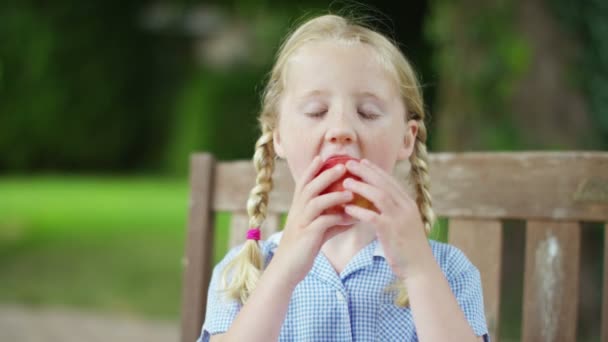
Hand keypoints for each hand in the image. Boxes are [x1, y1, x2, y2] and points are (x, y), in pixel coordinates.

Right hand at [272, 156, 354, 286]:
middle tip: (343, 166)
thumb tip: (351, 216)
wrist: (287, 270)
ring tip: (350, 192)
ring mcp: (301, 223)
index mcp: (298, 208)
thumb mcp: (317, 232)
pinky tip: (351, 218)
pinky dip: (337, 218)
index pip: (304, 183)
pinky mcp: (307, 236)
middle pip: (310, 187)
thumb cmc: (302, 250)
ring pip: (316, 201)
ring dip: (334, 194)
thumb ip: (332, 222)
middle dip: (326, 174)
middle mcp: (297, 212)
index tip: (322, 157)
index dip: (312, 169)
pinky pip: (323, 222)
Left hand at [342, 159, 429, 278]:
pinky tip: (347, 208)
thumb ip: (394, 211)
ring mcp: (399, 218)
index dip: (375, 170)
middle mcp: (406, 207)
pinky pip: (372, 217)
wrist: (420, 268)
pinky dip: (359, 210)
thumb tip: (378, 202)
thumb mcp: (404, 224)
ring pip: (379, 195)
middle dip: (366, 172)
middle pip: (384, 183)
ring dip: (361, 187)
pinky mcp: (391, 231)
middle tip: (349, 163)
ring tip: (345, 182)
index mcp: (408, 204)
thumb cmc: (408, 248)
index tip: (362, 162)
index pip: (390, 181)